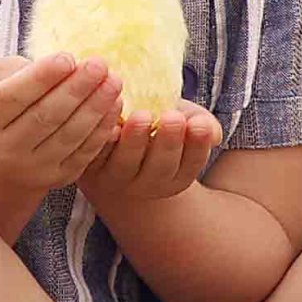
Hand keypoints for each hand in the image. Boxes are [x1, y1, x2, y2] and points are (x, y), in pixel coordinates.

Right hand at [0, 54, 120, 209]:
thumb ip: (15, 71)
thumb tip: (56, 67)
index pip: (13, 97)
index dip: (41, 77)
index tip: (67, 58)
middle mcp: (4, 150)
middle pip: (45, 116)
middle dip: (76, 89)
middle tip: (99, 64)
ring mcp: (32, 169)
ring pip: (69, 135)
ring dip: (96, 107)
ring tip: (113, 81)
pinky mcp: (57, 179)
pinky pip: (84, 152)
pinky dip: (102, 128)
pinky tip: (115, 104)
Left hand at [77, 103, 221, 215]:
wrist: (113, 146)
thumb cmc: (156, 128)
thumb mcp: (182, 123)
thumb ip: (201, 126)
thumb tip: (213, 133)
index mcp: (176, 176)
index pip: (191, 164)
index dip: (197, 145)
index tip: (199, 123)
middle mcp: (148, 184)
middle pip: (161, 168)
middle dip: (168, 142)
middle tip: (173, 116)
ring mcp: (117, 179)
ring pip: (126, 164)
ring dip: (134, 140)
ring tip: (142, 116)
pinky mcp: (89, 168)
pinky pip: (95, 154)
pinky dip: (102, 139)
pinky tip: (111, 120)